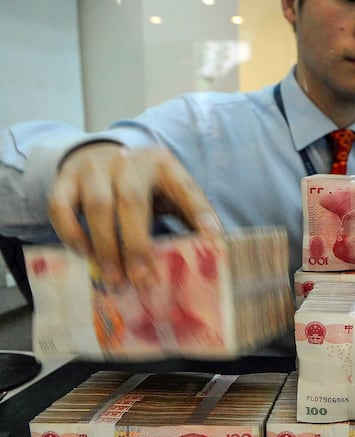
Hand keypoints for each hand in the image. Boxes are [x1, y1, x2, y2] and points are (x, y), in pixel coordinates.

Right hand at [48, 142, 221, 289]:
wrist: (100, 155)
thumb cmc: (143, 184)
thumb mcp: (170, 191)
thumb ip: (189, 214)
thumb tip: (212, 249)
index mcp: (163, 165)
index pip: (184, 188)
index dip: (199, 211)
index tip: (212, 236)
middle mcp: (128, 162)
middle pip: (133, 202)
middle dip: (137, 246)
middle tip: (143, 281)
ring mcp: (94, 168)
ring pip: (97, 206)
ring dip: (106, 247)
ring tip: (114, 278)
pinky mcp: (66, 178)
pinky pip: (61, 206)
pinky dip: (71, 232)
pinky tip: (84, 254)